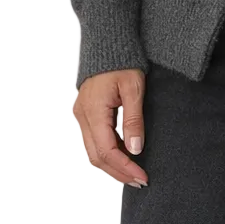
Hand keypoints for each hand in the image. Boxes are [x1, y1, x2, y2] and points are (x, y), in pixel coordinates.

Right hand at [72, 68, 148, 187]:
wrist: (109, 42)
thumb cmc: (123, 62)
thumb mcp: (134, 89)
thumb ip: (134, 120)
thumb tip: (135, 150)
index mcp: (93, 111)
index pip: (107, 151)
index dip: (124, 167)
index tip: (142, 176)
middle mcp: (82, 116)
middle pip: (96, 156)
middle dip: (118, 172)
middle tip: (140, 181)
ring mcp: (81, 115)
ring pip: (93, 150)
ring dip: (112, 165)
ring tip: (134, 173)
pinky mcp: (85, 112)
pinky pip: (94, 140)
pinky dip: (108, 152)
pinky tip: (125, 155)